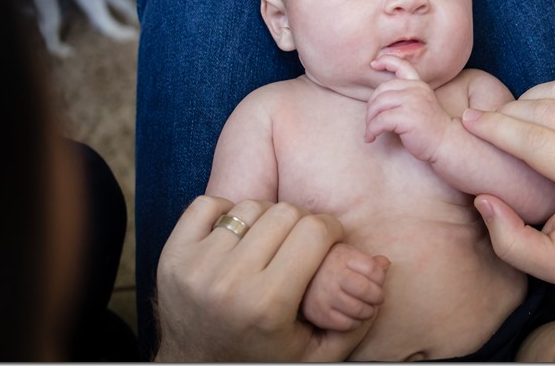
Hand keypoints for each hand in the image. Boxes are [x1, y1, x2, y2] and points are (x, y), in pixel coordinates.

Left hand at [154, 196, 374, 361]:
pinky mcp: (171, 255)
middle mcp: (229, 282)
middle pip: (286, 212)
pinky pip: (208, 204)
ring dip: (266, 219)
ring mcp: (196, 266)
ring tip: (267, 243)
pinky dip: (226, 212)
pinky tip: (235, 237)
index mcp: (268, 305)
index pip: (315, 231)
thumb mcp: (317, 354)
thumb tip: (383, 263)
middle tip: (301, 243)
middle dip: (302, 223)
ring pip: (251, 206)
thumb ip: (358, 317)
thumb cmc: (263, 359)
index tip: (329, 241)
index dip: (331, 230)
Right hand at [302, 243, 390, 330]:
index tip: (378, 281)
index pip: (373, 270)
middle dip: (378, 297)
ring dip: (369, 312)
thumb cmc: (330, 266)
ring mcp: (324, 295)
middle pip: (367, 290)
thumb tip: (386, 264)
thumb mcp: (348, 256)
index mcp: (341, 256)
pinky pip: (347, 324)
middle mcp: (332, 275)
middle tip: (377, 298)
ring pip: (359, 310)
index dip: (380, 278)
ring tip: (367, 308)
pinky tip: (353, 315)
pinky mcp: (320, 314)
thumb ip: (369, 262)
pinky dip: (356, 323)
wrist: (297, 278)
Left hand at [365, 56, 451, 161]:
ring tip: (370, 131)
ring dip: (370, 120)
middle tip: (370, 120)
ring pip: (378, 104)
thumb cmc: (430, 128)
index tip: (373, 64)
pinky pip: (379, 121)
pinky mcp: (406, 117)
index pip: (402, 66)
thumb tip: (380, 98)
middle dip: (371, 106)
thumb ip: (406, 96)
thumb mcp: (420, 104)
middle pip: (381, 90)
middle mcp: (415, 89)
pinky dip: (371, 130)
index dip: (386, 61)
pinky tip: (371, 138)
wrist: (446, 142)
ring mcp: (412, 102)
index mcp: (418, 85)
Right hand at [462, 71, 554, 283]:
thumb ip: (510, 242)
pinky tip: (550, 109)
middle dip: (508, 111)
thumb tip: (484, 199)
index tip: (468, 120)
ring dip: (531, 97)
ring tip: (516, 117)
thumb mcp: (551, 263)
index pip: (536, 142)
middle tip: (487, 120)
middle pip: (548, 110)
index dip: (495, 128)